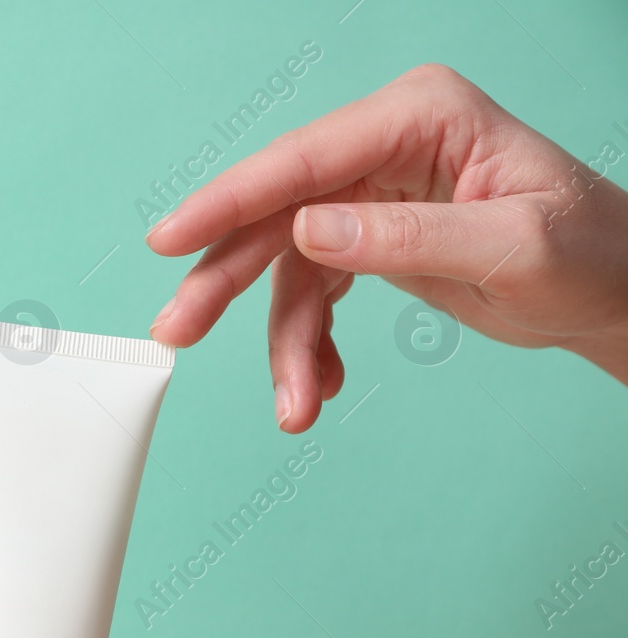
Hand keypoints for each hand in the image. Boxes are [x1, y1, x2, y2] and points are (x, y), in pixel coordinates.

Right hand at [146, 63, 627, 432]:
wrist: (616, 292)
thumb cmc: (591, 255)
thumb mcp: (511, 248)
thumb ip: (408, 237)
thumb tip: (310, 232)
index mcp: (420, 117)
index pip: (304, 159)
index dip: (229, 201)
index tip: (170, 239)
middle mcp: (386, 146)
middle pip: (275, 211)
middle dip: (226, 279)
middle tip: (178, 329)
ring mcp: (373, 192)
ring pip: (286, 266)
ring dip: (280, 340)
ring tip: (291, 405)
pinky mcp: (368, 238)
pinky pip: (311, 293)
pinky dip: (307, 344)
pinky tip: (318, 384)